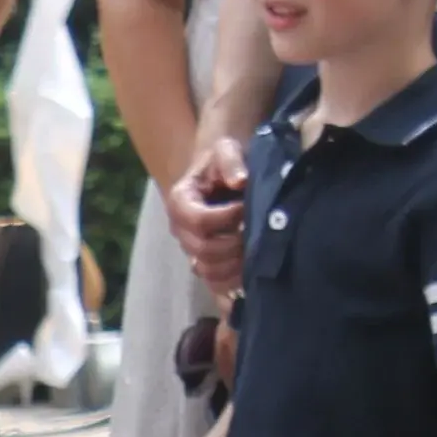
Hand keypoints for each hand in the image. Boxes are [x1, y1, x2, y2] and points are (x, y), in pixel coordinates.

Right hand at [166, 137, 249, 296]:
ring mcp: (192, 249)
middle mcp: (180, 230)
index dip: (227, 218)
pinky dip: (232, 286)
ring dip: (235, 266)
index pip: (199, 222)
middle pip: (203, 251)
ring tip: (256, 250)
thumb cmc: (224, 159)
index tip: (246, 206)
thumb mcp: (227, 150)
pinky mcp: (206, 262)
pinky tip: (251, 274)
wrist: (223, 171)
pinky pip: (214, 284)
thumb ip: (231, 161)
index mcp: (180, 202)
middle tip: (255, 231)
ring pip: (208, 271)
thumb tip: (240, 181)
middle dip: (234, 244)